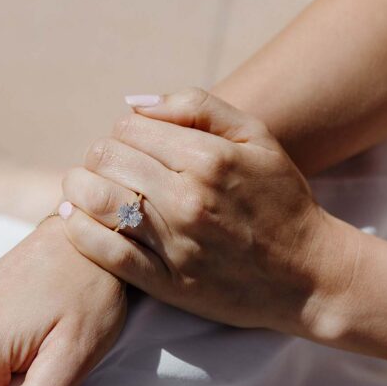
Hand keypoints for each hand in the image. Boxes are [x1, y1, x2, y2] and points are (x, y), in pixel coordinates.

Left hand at [56, 88, 355, 337]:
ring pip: (95, 199)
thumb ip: (197, 106)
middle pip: (107, 158)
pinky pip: (103, 250)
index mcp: (209, 157)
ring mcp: (175, 242)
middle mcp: (188, 198)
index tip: (134, 143)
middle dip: (102, 156)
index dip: (124, 130)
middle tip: (114, 166)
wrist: (309, 274)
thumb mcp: (256, 137)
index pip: (129, 127)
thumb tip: (134, 103)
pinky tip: (77, 218)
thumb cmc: (281, 198)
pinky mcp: (165, 282)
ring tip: (88, 187)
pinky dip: (79, 230)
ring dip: (81, 187)